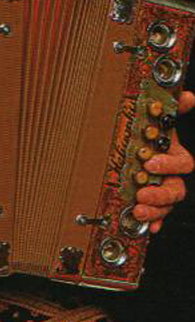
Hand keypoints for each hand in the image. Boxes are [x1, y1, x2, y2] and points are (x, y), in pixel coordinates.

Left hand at [133, 91, 194, 232]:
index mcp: (175, 157)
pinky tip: (145, 226)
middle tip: (142, 193)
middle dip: (161, 194)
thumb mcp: (158, 119)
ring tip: (137, 209)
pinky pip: (156, 216)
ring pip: (166, 205)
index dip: (170, 165)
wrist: (135, 146)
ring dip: (154, 210)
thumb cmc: (148, 134)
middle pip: (176, 190)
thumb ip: (173, 107)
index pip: (184, 165)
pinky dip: (152, 222)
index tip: (150, 163)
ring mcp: (160, 190)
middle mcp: (170, 175)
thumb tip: (187, 95)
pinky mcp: (149, 201)